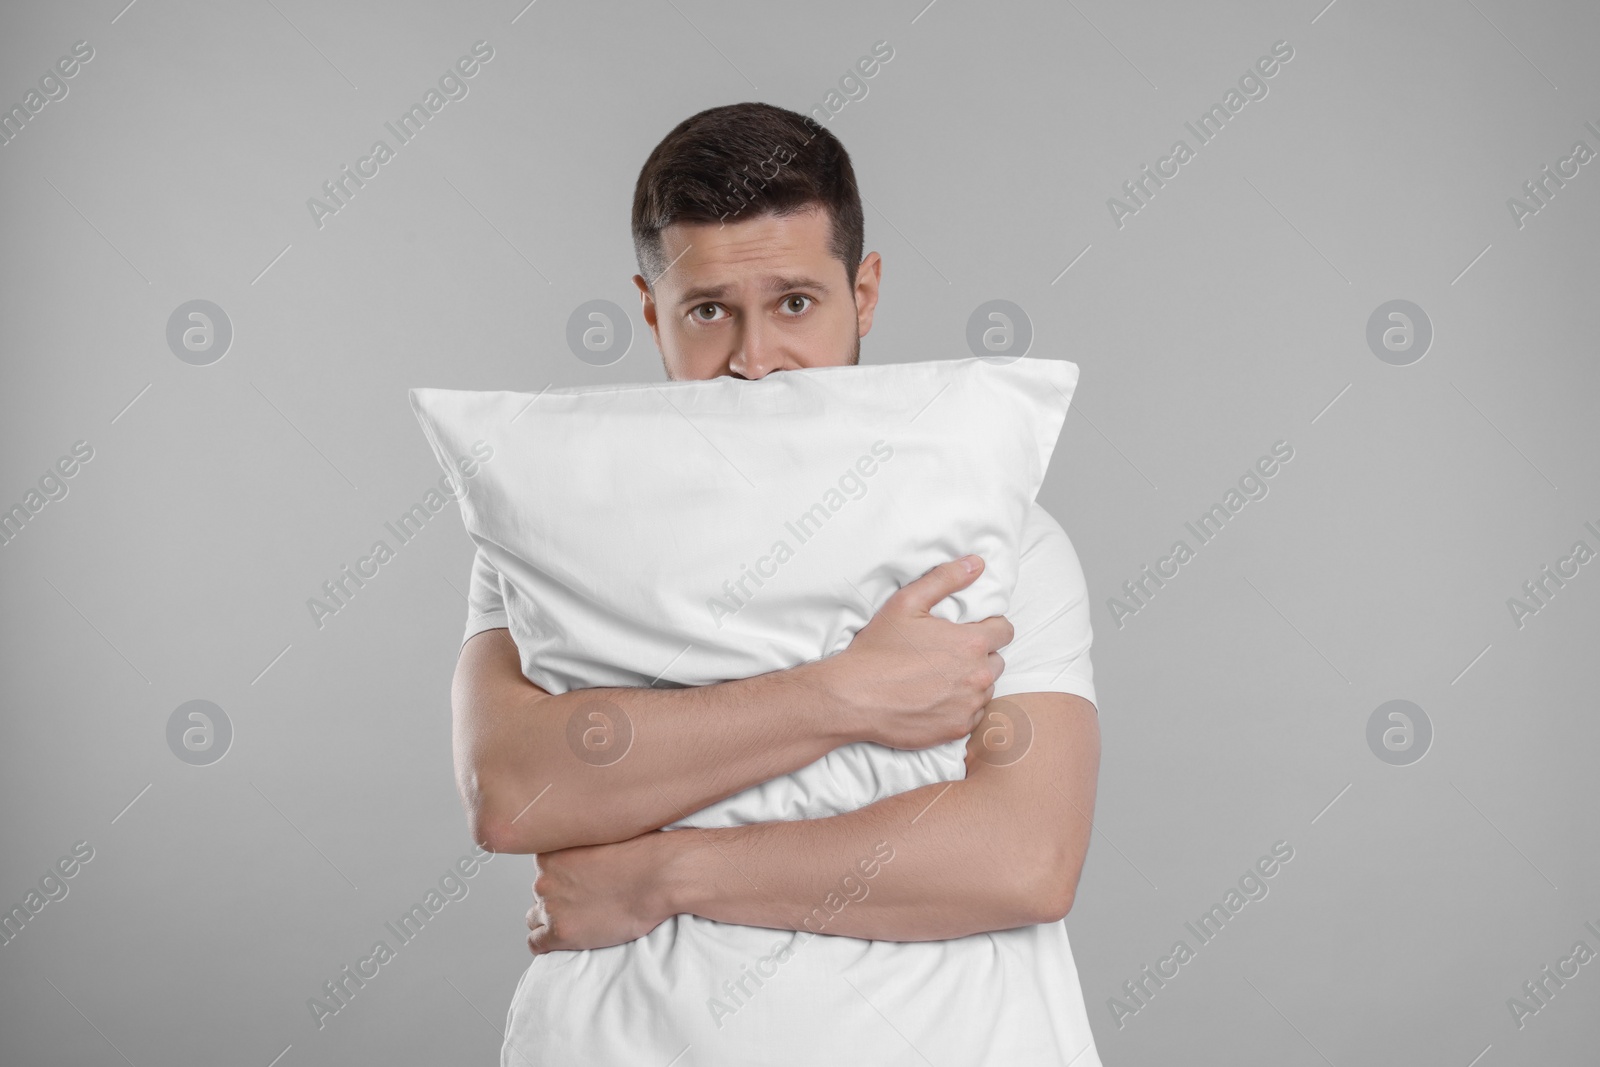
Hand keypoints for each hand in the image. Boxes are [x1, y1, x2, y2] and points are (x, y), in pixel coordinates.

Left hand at [526, 831, 672, 953]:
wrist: (658, 877)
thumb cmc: (641, 854)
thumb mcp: (603, 835)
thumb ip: (584, 845)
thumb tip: (584, 857)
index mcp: (552, 852)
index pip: (542, 869)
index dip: (561, 877)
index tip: (578, 883)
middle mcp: (544, 878)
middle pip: (540, 893)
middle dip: (558, 898)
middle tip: (584, 902)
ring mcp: (551, 907)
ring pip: (534, 918)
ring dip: (552, 920)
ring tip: (576, 921)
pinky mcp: (561, 933)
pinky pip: (535, 944)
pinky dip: (544, 944)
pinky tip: (560, 941)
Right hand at [823, 555, 1013, 750]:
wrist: (854, 697)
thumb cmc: (878, 649)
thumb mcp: (907, 602)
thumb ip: (945, 579)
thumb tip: (976, 563)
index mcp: (971, 643)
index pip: (1005, 631)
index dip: (989, 627)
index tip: (968, 630)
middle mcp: (978, 677)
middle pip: (997, 661)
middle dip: (979, 655)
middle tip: (947, 655)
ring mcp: (969, 706)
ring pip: (985, 689)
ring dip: (970, 683)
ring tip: (939, 677)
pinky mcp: (957, 729)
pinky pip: (972, 715)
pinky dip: (960, 707)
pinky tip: (935, 699)